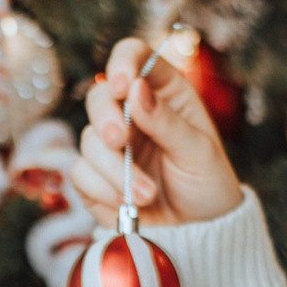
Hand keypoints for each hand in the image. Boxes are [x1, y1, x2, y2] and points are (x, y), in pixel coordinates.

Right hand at [70, 38, 246, 230]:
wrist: (198, 230)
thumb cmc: (205, 182)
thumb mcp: (197, 150)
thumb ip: (166, 121)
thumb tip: (136, 91)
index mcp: (161, 92)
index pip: (133, 56)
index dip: (122, 62)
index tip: (123, 85)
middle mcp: (131, 113)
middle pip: (100, 96)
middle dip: (106, 118)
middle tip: (120, 141)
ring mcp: (111, 145)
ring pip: (88, 140)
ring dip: (113, 169)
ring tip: (146, 195)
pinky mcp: (95, 177)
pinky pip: (80, 174)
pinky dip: (102, 190)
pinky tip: (128, 205)